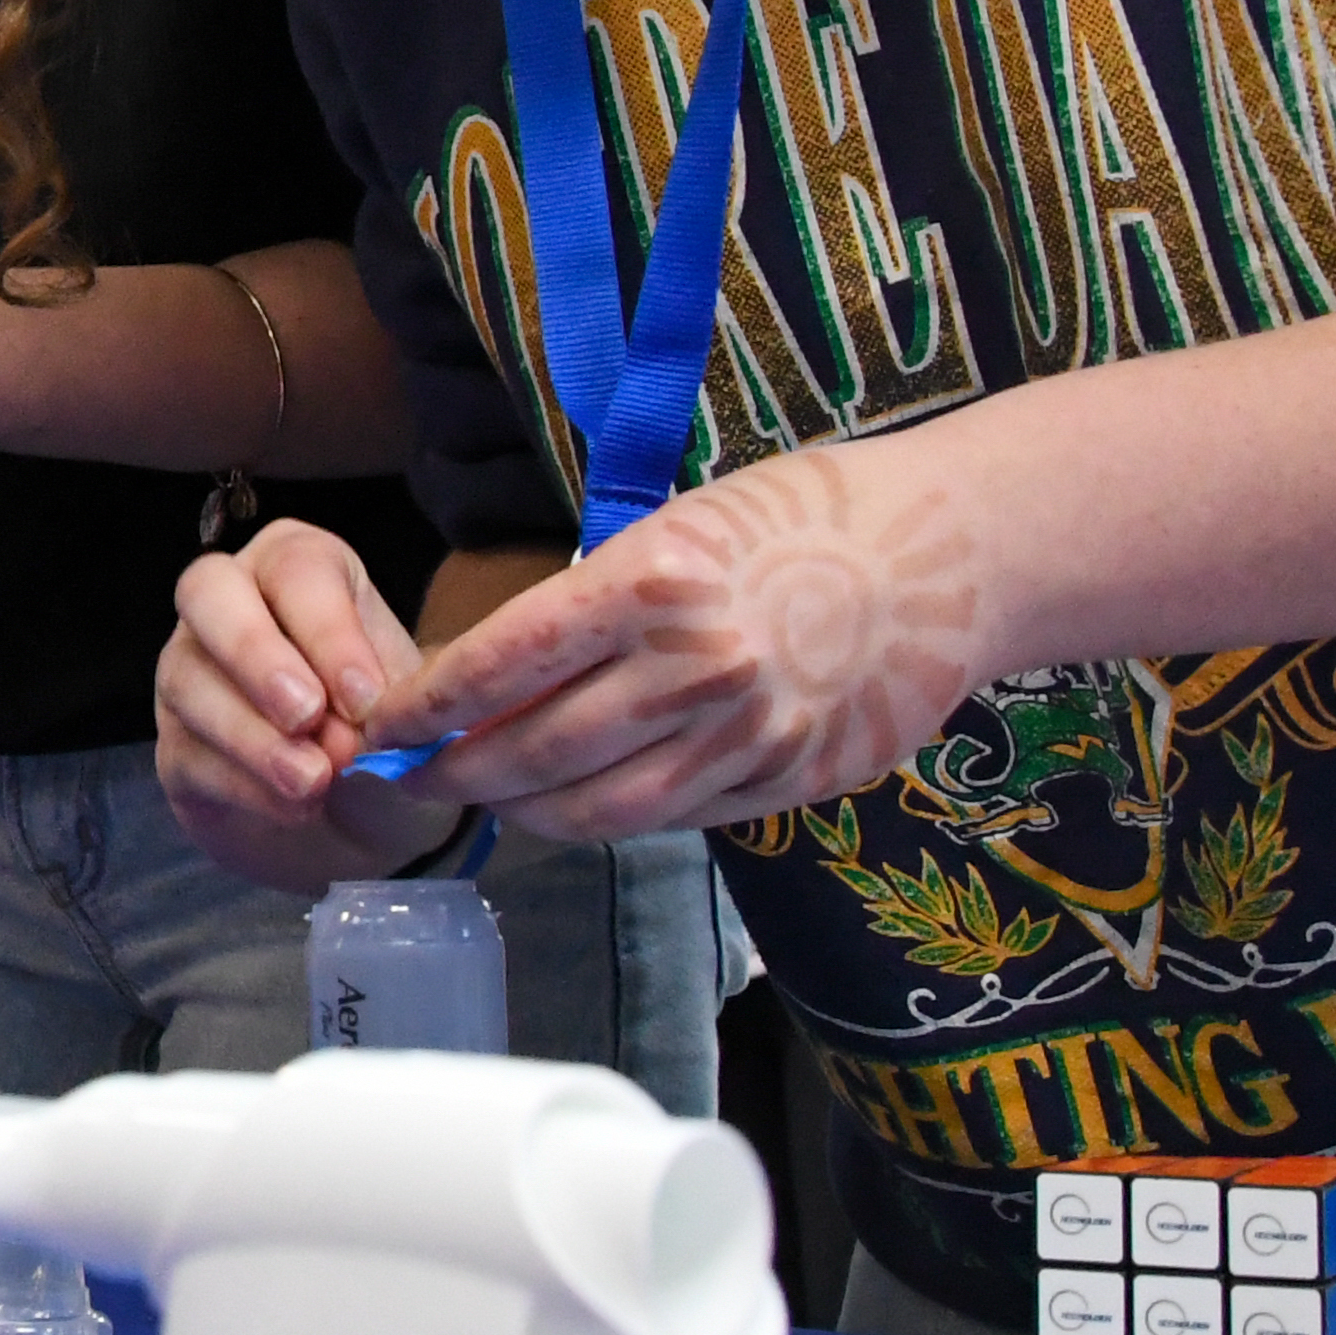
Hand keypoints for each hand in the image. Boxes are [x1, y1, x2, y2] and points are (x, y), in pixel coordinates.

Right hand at [151, 520, 444, 893]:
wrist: (359, 817)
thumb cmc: (384, 731)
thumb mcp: (407, 705)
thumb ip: (386, 703)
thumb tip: (350, 725)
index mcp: (296, 570)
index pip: (296, 570)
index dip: (328, 631)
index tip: (365, 699)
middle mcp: (228, 604)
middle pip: (207, 591)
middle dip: (255, 653)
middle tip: (307, 716)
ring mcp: (188, 672)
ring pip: (189, 680)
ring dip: (253, 735)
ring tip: (314, 781)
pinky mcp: (174, 745)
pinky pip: (186, 753)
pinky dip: (244, 784)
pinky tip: (295, 808)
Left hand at [362, 442, 995, 842]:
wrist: (950, 553)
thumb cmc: (802, 516)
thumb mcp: (678, 529)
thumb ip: (596, 605)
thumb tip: (501, 675)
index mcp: (651, 583)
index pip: (501, 663)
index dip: (429, 707)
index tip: (385, 729)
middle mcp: (695, 667)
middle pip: (536, 751)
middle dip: (461, 772)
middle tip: (418, 778)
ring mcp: (747, 735)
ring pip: (600, 807)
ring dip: (527, 813)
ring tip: (489, 801)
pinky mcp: (790, 781)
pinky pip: (675, 818)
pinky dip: (616, 817)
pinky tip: (584, 804)